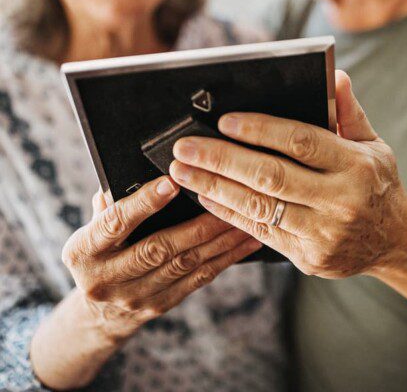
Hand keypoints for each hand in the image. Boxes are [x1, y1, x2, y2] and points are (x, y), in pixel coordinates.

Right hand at [62, 176, 261, 339]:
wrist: (99, 310)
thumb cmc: (101, 250)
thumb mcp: (92, 227)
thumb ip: (111, 203)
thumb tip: (136, 172)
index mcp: (83, 251)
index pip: (115, 223)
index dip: (145, 203)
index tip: (173, 182)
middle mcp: (106, 278)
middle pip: (158, 248)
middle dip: (197, 224)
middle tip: (226, 200)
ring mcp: (135, 296)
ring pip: (185, 264)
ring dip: (220, 240)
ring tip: (245, 218)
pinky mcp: (160, 305)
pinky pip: (198, 279)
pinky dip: (225, 259)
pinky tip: (246, 242)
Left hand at [169, 71, 406, 278]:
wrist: (394, 239)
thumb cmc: (376, 182)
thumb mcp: (372, 144)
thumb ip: (348, 112)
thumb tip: (335, 76)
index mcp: (356, 165)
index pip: (301, 142)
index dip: (260, 130)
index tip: (224, 121)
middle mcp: (341, 200)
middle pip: (271, 176)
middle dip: (222, 159)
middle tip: (185, 147)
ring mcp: (324, 233)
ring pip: (259, 207)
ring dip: (215, 187)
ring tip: (184, 171)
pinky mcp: (310, 258)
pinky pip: (260, 233)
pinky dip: (229, 213)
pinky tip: (206, 196)